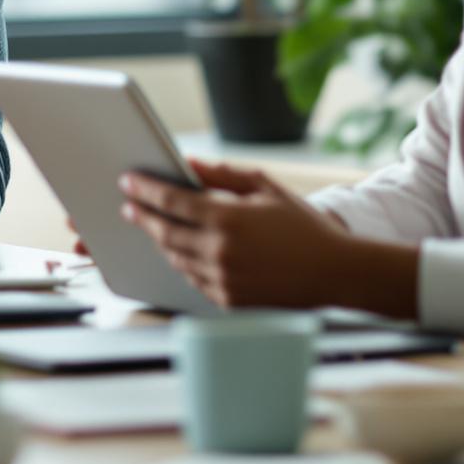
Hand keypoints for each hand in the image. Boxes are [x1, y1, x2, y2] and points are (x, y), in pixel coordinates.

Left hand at [117, 159, 364, 310]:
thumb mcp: (268, 190)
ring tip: (155, 227)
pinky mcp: (228, 300)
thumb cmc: (305, 227)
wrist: (336, 274)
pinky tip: (182, 252)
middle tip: (129, 206)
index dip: (145, 191)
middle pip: (165, 232)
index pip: (172, 201)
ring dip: (161, 241)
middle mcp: (220, 251)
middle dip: (142, 217)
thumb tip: (190, 163)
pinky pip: (193, 280)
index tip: (127, 182)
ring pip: (175, 258)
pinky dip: (184, 263)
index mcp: (229, 219)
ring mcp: (222, 280)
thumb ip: (225, 176)